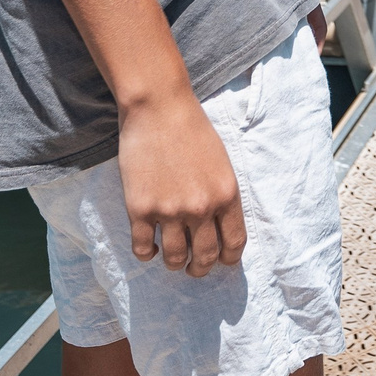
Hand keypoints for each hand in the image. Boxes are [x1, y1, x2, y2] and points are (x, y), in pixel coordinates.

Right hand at [115, 91, 246, 275]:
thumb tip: (219, 226)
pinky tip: (149, 249)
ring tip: (172, 259)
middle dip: (201, 268)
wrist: (158, 107)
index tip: (222, 261)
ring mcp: (170, 211)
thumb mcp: (221, 162)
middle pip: (206, 257)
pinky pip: (144, 249)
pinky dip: (147, 254)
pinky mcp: (141, 210)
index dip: (228, 259)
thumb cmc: (192, 129)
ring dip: (175, 264)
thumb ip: (221, 195)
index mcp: (227, 195)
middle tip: (195, 268)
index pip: (234, 243)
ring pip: (175, 259)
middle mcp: (201, 208)